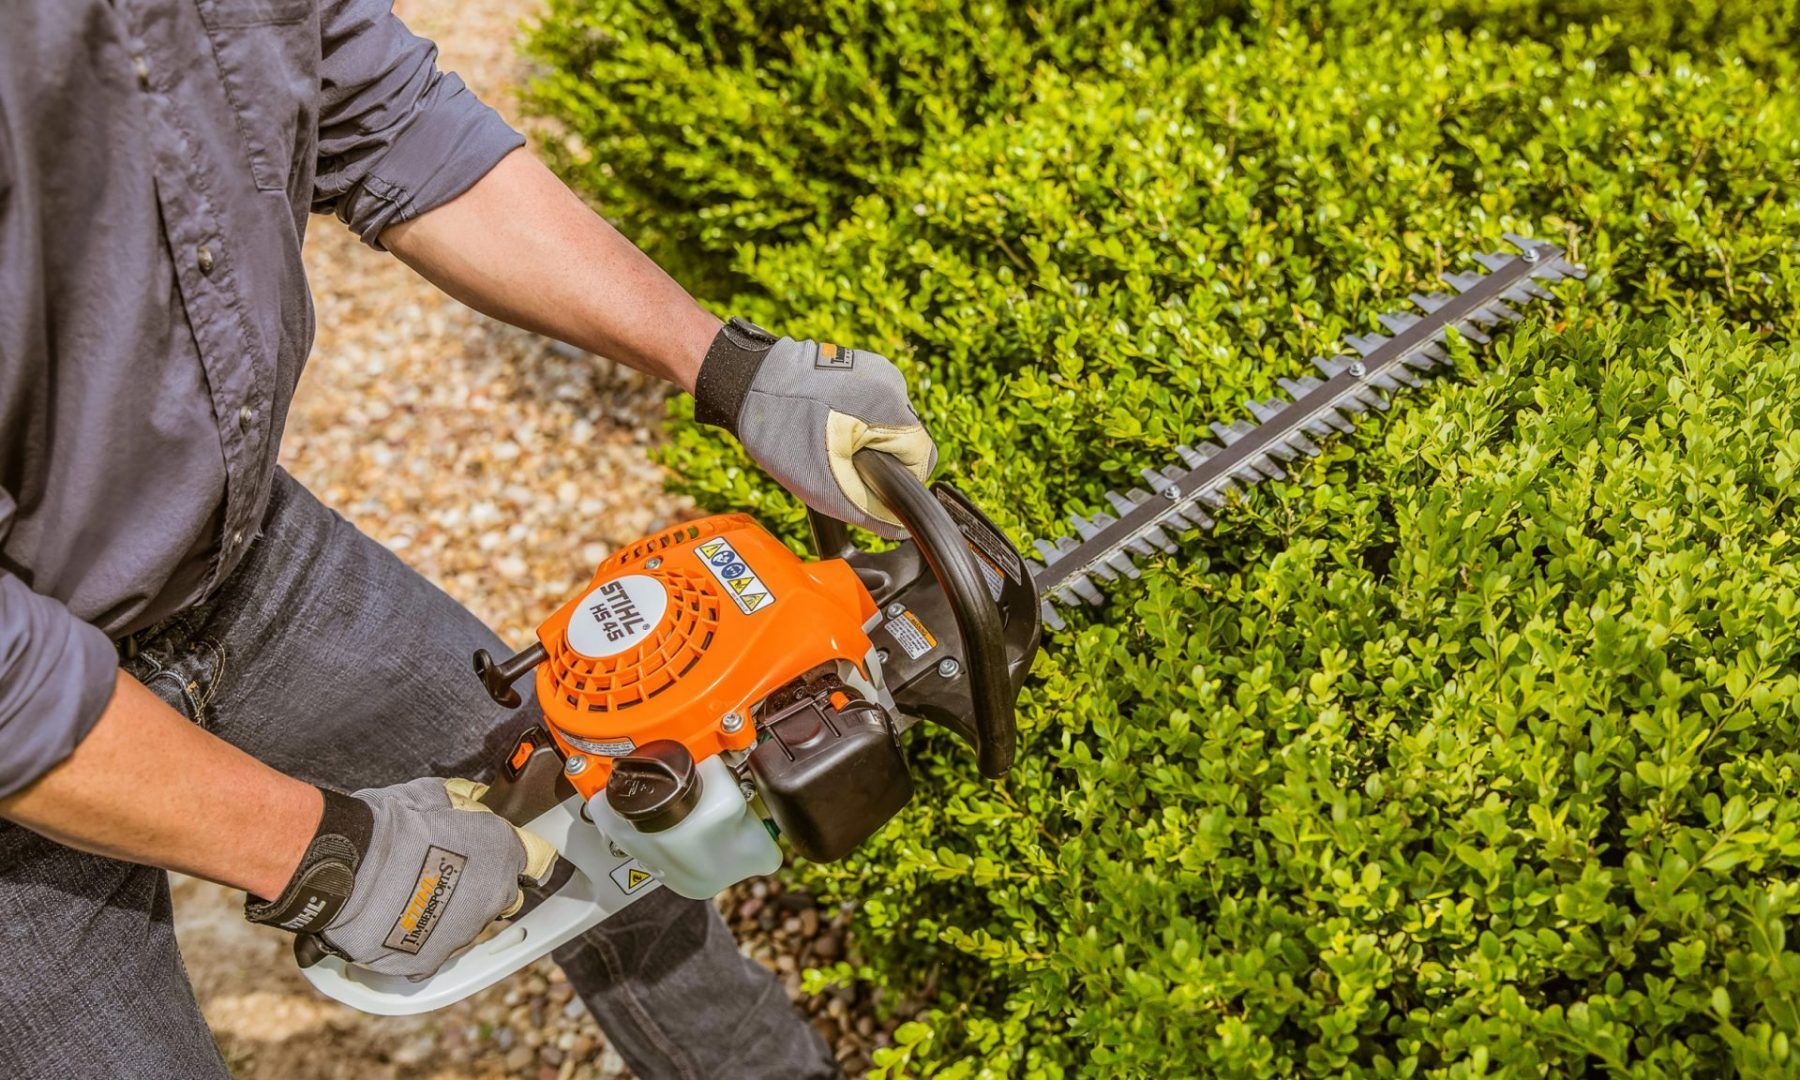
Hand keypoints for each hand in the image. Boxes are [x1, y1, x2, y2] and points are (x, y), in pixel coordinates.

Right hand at [246, 778, 556, 977]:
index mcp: (503, 852)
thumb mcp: (432, 795)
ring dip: (448, 913)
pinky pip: (432, 952)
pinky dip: (418, 940)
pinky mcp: (431, 961)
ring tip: (410, 895)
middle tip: (444, 871)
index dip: (509, 853)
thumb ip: (460, 802)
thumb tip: (464, 800)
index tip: (494, 853)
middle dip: (481, 884)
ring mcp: (465, 933)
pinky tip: (395, 922)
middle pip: (501, 895)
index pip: (533, 859)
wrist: (347, 868)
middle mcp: (494, 896)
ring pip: (467, 925)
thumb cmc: (389, 826)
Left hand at [693, 318, 937, 537]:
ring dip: (867, 442)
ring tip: (827, 441)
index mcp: (892, 407)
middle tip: (838, 463)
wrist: (746, 383)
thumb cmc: (780, 430)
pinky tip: (825, 423)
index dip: (896, 483)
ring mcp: (877, 370)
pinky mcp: (860, 367)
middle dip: (879, 461)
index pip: (921, 461)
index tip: (862, 483)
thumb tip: (898, 526)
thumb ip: (869, 511)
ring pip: (890, 426)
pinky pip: (873, 408)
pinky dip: (855, 422)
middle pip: (907, 442)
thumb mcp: (825, 486)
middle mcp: (893, 382)